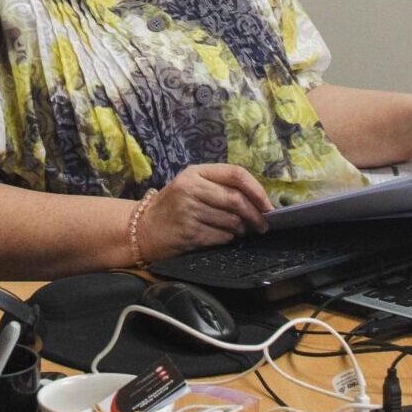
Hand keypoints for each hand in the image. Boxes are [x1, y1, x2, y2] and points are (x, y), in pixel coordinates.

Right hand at [136, 164, 271, 261]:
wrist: (142, 229)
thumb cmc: (173, 207)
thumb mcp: (191, 186)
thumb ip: (220, 187)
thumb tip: (258, 202)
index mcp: (195, 172)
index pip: (236, 174)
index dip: (257, 190)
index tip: (268, 205)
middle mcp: (191, 188)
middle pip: (237, 199)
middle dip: (256, 215)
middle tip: (263, 225)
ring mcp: (188, 210)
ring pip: (232, 221)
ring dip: (241, 229)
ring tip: (238, 231)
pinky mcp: (188, 232)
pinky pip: (221, 237)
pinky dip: (227, 239)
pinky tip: (221, 237)